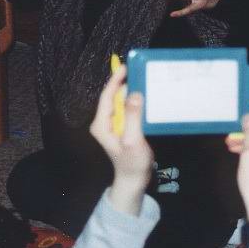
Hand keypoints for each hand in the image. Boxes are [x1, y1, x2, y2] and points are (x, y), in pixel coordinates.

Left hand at [89, 65, 153, 215]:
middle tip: (140, 71)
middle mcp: (105, 122)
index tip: (125, 66)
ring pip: (122, 103)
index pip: (107, 96)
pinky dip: (136, 102)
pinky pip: (129, 110)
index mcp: (101, 124)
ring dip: (132, 92)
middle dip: (125, 83)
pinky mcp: (123, 128)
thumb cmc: (132, 163)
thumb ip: (132, 116)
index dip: (115, 80)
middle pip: (114, 97)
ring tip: (144, 80)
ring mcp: (113, 125)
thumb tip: (134, 93)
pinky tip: (146, 97)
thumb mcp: (133, 140)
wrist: (134, 180)